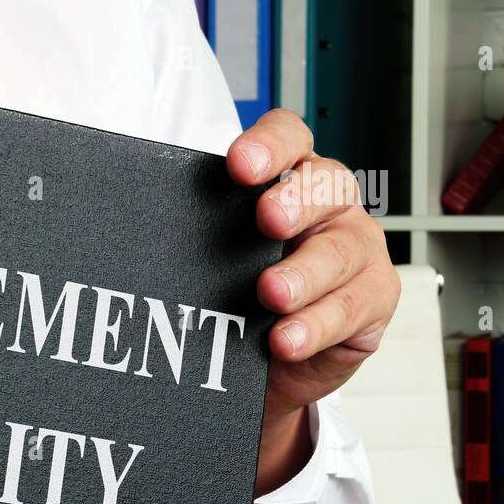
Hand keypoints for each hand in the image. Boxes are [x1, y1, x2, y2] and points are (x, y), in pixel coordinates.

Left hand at [226, 110, 400, 494]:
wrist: (269, 365)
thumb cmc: (237, 295)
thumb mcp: (212, 258)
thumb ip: (192, 233)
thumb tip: (131, 227)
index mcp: (289, 178)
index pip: (290, 139)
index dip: (270, 145)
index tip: (238, 165)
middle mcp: (328, 206)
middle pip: (327, 186)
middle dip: (297, 201)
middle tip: (267, 221)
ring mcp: (356, 250)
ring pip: (341, 251)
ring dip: (304, 273)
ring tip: (271, 294)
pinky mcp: (372, 299)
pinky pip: (354, 307)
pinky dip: (318, 325)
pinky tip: (286, 338)